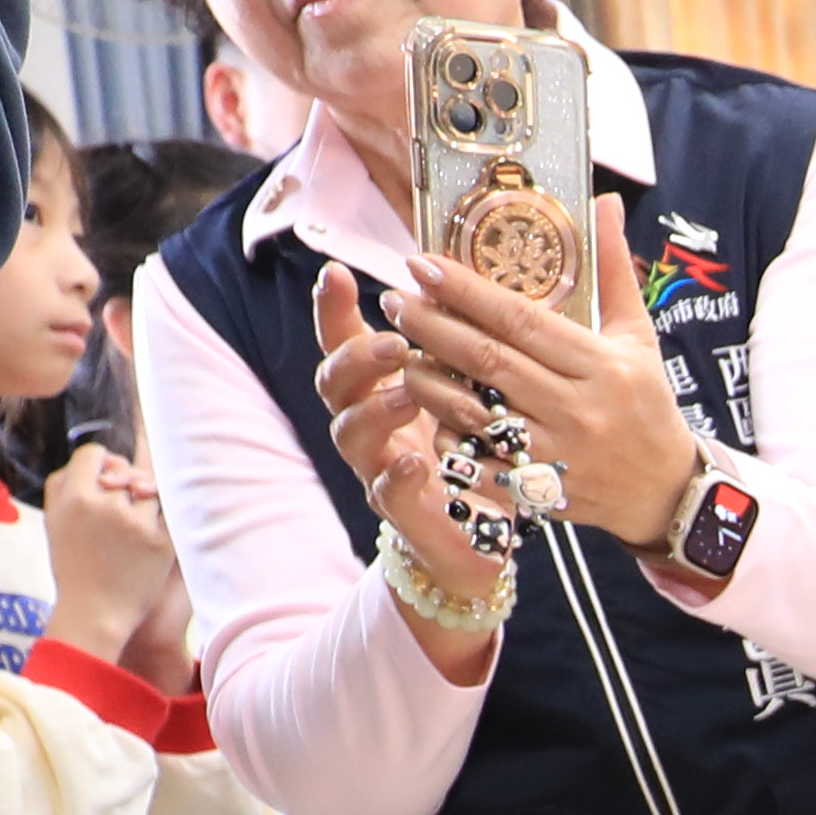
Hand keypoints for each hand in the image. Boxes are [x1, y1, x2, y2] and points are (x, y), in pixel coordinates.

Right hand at [37, 444, 182, 680]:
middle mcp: (105, 505)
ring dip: (143, 502)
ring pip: (149, 488)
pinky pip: (168, 512)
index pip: (94, 453)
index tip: (103, 479)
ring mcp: (137, 523)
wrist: (96, 614)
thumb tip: (94, 456)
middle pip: (124, 469)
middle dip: (124, 484)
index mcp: (74, 498)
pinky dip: (160, 520)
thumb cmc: (74, 568)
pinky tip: (147, 538)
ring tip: (129, 529)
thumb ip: (64, 484)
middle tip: (119, 505)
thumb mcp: (54, 522)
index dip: (100, 463)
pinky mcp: (162, 541)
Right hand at [306, 261, 505, 678]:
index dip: (334, 310)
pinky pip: (387, 496)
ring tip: (405, 394)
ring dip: (375, 411)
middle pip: (335, 384)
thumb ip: (464, 344)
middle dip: (356, 358)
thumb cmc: (474, 453)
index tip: (337, 273)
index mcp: (382, 388)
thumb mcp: (471, 391)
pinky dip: (395, 478)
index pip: (344, 342)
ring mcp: (380, 471)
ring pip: (351, 435)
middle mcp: (370, 426)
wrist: (481, 541)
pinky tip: (413, 461)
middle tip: (394, 341)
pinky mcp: (405, 517)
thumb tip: (479, 280)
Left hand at [382, 193, 713, 569]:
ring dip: (428, 380)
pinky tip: (427, 409)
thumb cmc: (647, 403)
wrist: (667, 490)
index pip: (521, 320)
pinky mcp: (539, 491)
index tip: (423, 264)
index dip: (465, 290)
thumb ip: (614, 269)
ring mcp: (557, 454)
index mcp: (601, 365)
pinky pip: (477, 462)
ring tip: (401, 350)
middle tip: (395, 300)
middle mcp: (578, 408)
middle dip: (432, 327)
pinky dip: (446, 435)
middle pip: (488, 360)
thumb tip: (607, 202)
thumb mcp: (638, 336)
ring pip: (474, 411)